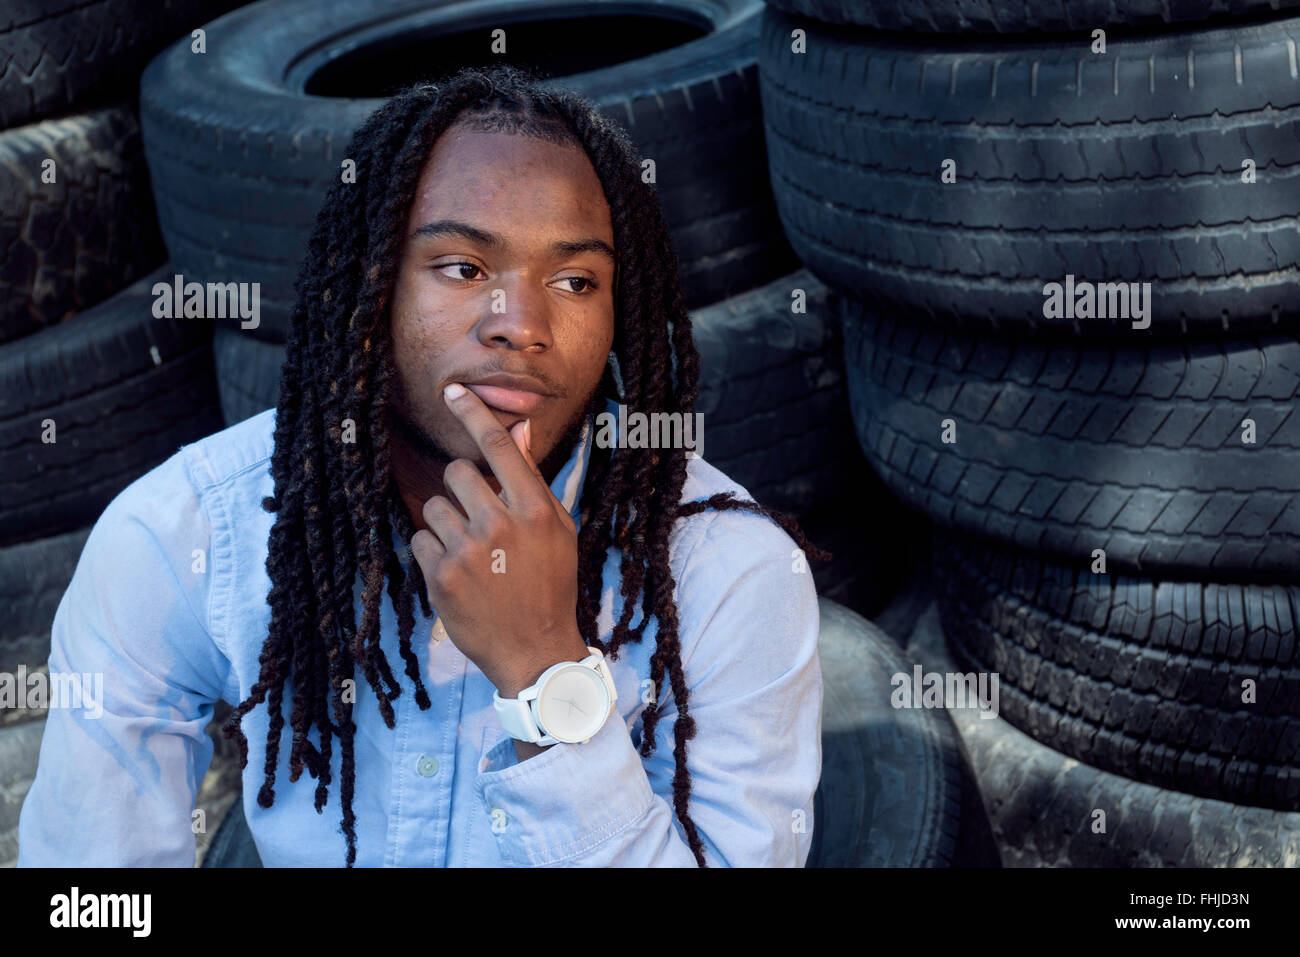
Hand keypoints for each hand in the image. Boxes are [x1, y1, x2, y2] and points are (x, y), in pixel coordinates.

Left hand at [409, 383, 589, 697]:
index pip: (498, 446)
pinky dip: (433, 552)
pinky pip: (421, 538)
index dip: (473, 413)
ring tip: (470, 552)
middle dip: (463, 491)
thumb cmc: (550, 584)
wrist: (535, 650)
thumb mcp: (557, 530)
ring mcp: (469, 551)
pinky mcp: (441, 576)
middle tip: (478, 519)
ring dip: (446, 523)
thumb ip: (532, 481)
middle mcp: (501, 524)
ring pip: (435, 506)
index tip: (453, 392)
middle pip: (458, 473)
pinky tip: (457, 573)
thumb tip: (519, 430)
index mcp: (535, 509)